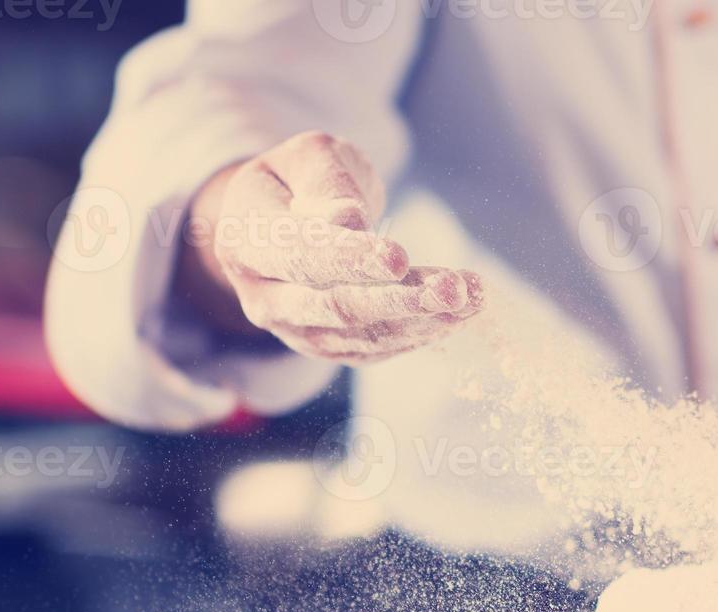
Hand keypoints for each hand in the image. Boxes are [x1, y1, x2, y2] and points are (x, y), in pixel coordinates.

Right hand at [178, 130, 483, 363]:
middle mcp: (263, 296)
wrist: (286, 220)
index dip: (348, 258)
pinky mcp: (329, 346)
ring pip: (363, 334)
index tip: (398, 256)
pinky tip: (460, 312)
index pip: (298, 254)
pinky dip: (423, 332)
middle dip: (399, 301)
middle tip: (453, 289)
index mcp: (244, 238)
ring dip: (424, 319)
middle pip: (333, 307)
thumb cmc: (301, 180)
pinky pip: (378, 347)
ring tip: (472, 296)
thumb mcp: (308, 157)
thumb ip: (326, 183)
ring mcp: (295, 329)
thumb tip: (350, 222)